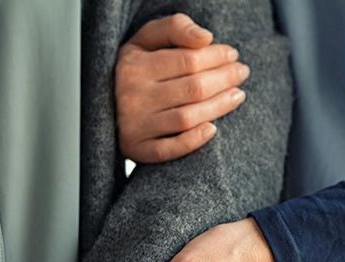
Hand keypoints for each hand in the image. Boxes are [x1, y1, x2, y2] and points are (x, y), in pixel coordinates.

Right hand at [115, 13, 248, 162]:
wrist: (102, 103)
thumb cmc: (133, 68)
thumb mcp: (147, 38)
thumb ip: (175, 27)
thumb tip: (206, 39)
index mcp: (134, 66)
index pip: (188, 60)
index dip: (217, 56)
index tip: (233, 54)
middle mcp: (132, 97)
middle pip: (192, 89)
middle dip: (224, 79)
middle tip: (241, 74)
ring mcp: (134, 126)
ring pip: (186, 118)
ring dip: (218, 107)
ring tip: (237, 96)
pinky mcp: (136, 150)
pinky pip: (169, 150)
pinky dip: (193, 141)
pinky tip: (213, 129)